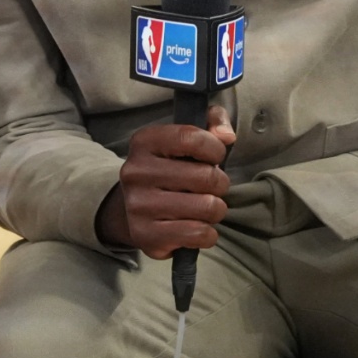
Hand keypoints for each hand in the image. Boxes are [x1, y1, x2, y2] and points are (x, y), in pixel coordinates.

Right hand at [96, 105, 236, 259]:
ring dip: (215, 209)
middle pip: (206, 176)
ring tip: (202, 207)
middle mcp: (135, 172)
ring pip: (208, 207)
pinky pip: (199, 234)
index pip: (191, 138)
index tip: (215, 156)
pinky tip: (196, 227)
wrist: (130, 210)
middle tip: (208, 187)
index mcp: (144, 142)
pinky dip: (208, 234)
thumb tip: (227, 135)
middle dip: (219, 183)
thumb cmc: (170, 169)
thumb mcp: (186, 138)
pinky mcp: (146, 235)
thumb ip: (213, 123)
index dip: (215, 149)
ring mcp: (138, 205)